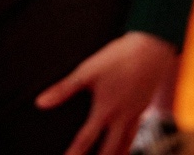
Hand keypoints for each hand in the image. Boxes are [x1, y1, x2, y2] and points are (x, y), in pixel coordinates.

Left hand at [35, 31, 177, 154]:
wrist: (151, 49)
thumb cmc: (118, 58)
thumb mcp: (87, 71)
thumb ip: (64, 89)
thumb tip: (41, 102)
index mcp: (105, 111)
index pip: (85, 140)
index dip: (74, 154)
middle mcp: (122, 118)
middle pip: (110, 150)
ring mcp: (135, 115)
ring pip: (126, 145)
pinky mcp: (143, 108)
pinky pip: (135, 133)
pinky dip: (128, 143)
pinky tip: (125, 144)